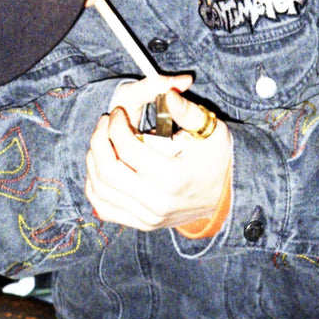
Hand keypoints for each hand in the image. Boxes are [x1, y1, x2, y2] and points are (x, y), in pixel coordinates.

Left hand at [85, 81, 232, 231]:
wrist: (224, 197)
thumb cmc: (216, 159)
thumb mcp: (211, 131)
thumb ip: (188, 111)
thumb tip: (168, 93)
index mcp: (172, 178)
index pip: (127, 149)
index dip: (116, 125)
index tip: (117, 113)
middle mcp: (157, 202)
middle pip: (107, 171)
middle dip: (99, 140)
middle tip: (105, 124)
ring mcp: (147, 217)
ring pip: (100, 189)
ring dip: (94, 160)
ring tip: (103, 142)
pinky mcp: (140, 224)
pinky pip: (103, 208)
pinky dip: (95, 186)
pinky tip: (102, 167)